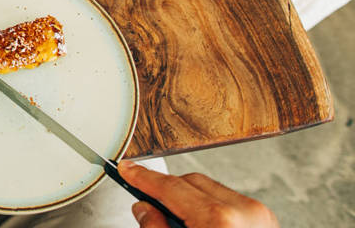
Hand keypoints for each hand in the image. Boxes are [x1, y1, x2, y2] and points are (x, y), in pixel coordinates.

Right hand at [119, 161, 278, 227]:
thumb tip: (144, 208)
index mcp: (218, 220)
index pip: (169, 186)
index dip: (142, 177)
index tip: (127, 169)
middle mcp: (242, 211)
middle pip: (190, 181)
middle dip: (167, 190)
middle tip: (149, 204)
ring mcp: (258, 214)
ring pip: (210, 188)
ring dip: (190, 199)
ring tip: (180, 221)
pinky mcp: (266, 219)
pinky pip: (229, 199)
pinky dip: (211, 206)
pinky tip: (203, 224)